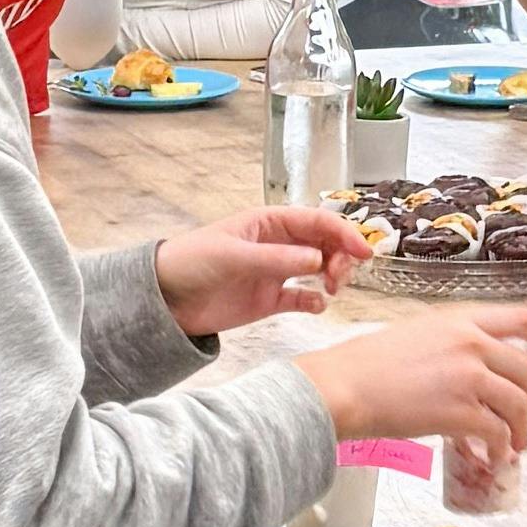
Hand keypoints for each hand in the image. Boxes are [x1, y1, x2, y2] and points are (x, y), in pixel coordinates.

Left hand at [157, 208, 370, 337]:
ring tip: (330, 290)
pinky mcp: (269, 300)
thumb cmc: (190, 263)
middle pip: (324, 244)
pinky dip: (315, 301)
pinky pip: (302, 298)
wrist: (163, 300)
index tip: (363, 251)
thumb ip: (276, 259)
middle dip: (341, 256)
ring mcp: (274, 272)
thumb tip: (318, 259)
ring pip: (319, 268)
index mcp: (268, 222)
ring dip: (332, 276)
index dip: (343, 232)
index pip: (316, 221)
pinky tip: (317, 305)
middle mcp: (277, 245)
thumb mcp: (233, 256)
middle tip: (340, 277)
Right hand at [306, 306, 526, 460]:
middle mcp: (471, 343)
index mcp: (460, 320)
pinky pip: (498, 432)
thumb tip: (472, 373)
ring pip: (519, 405)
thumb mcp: (417, 336)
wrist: (345, 386)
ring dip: (522, 430)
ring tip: (514, 447)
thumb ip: (451, 346)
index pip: (520, 319)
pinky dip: (501, 448)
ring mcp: (468, 376)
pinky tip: (492, 457)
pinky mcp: (461, 411)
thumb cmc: (367, 365)